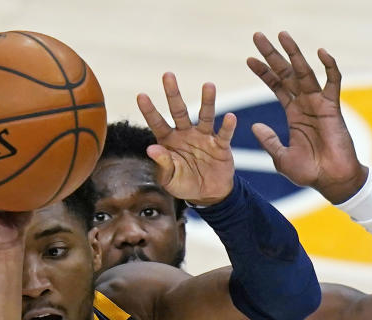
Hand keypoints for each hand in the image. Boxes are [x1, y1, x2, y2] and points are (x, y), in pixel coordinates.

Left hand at [136, 74, 236, 205]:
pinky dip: (228, 126)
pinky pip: (223, 134)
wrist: (208, 193)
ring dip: (207, 101)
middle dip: (173, 94)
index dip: (149, 110)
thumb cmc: (184, 184)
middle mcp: (185, 134)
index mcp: (169, 141)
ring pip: (205, 116)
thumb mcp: (170, 178)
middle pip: (179, 111)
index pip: (157, 123)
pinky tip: (230, 117)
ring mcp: (204, 137)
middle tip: (168, 75)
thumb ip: (162, 164)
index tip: (141, 95)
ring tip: (208, 85)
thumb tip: (151, 149)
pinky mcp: (220, 145)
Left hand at [247, 31, 367, 203]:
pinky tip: (320, 52)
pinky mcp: (333, 107)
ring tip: (282, 35)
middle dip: (272, 55)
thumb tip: (255, 126)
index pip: (276, 85)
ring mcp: (319, 103)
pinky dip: (329, 67)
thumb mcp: (281, 157)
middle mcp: (305, 103)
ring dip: (294, 53)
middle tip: (258, 36)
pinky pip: (333, 82)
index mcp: (293, 113)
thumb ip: (269, 141)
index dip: (264, 72)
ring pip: (305, 72)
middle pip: (287, 73)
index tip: (249, 59)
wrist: (331, 181)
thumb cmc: (309, 172)